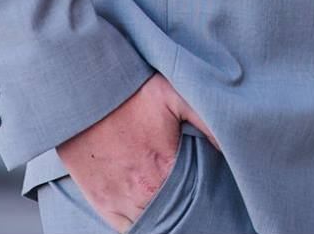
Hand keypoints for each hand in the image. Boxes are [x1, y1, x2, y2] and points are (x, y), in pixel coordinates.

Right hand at [59, 74, 216, 232]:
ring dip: (165, 218)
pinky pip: (127, 230)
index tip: (210, 191)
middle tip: (193, 197)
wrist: (84, 96)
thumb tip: (229, 146)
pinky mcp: (103, 203)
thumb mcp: (173, 95)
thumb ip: (206, 121)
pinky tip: (153, 216)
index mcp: (167, 169)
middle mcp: (145, 193)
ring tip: (174, 206)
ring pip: (153, 225)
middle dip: (186, 208)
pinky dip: (141, 226)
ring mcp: (122, 201)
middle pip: (176, 215)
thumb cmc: (129, 94)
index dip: (206, 196)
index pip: (197, 198)